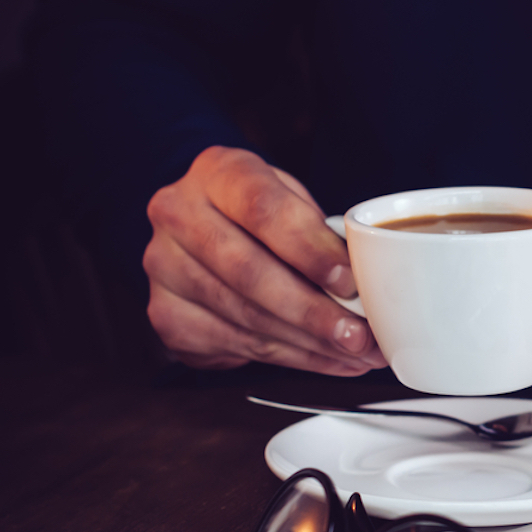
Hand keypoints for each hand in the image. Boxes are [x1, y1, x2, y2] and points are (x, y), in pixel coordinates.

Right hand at [143, 146, 386, 374]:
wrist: (201, 231)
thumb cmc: (259, 214)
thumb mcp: (290, 199)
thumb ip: (320, 231)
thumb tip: (367, 283)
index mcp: (217, 172)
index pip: (263, 209)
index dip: (309, 250)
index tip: (350, 282)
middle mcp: (178, 214)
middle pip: (249, 272)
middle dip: (312, 311)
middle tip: (358, 335)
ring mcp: (164, 266)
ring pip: (246, 316)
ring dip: (309, 343)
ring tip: (354, 352)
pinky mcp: (167, 314)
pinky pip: (238, 344)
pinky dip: (291, 357)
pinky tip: (326, 359)